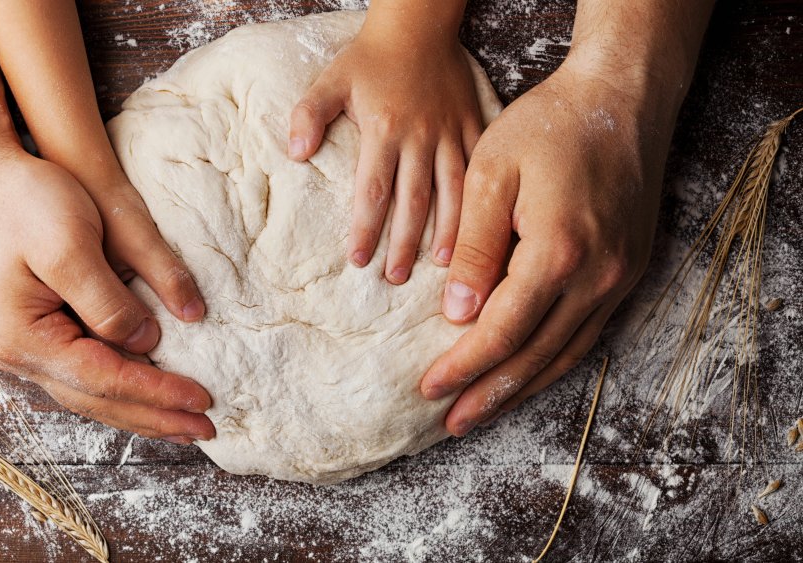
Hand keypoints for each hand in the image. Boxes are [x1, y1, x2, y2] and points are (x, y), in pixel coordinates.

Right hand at [0, 150, 214, 443]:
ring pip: (92, 394)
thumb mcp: (69, 244)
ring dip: (140, 410)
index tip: (202, 399)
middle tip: (206, 430)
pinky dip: (122, 386)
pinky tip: (148, 391)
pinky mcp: (38, 331)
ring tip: (183, 423)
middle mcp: (20, 353)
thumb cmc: (20, 202)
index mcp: (24, 337)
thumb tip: (146, 342)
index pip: (104, 380)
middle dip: (154, 417)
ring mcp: (25, 346)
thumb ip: (107, 300)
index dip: (157, 392)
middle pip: (98, 401)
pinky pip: (87, 372)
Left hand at [287, 20, 481, 283]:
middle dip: (404, 242)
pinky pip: (481, 169)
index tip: (358, 260)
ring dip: (448, 231)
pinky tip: (481, 229)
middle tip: (394, 277)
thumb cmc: (370, 58)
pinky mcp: (474, 126)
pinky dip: (481, 201)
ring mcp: (451, 133)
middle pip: (412, 200)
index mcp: (384, 130)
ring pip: (452, 191)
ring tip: (444, 269)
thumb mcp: (331, 79)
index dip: (366, 228)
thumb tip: (295, 154)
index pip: (372, 190)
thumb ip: (309, 115)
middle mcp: (420, 137)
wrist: (418, 26)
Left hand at [420, 62, 677, 435]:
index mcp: (558, 252)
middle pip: (535, 355)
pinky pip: (587, 333)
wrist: (621, 98)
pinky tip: (528, 375)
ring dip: (522, 388)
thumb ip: (474, 247)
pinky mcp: (627, 271)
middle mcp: (597, 276)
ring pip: (565, 353)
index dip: (463, 365)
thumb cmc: (548, 126)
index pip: (502, 331)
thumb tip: (457, 312)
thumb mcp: (491, 175)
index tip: (428, 388)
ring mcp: (619, 277)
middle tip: (452, 423)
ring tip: (482, 413)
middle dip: (490, 393)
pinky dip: (553, 361)